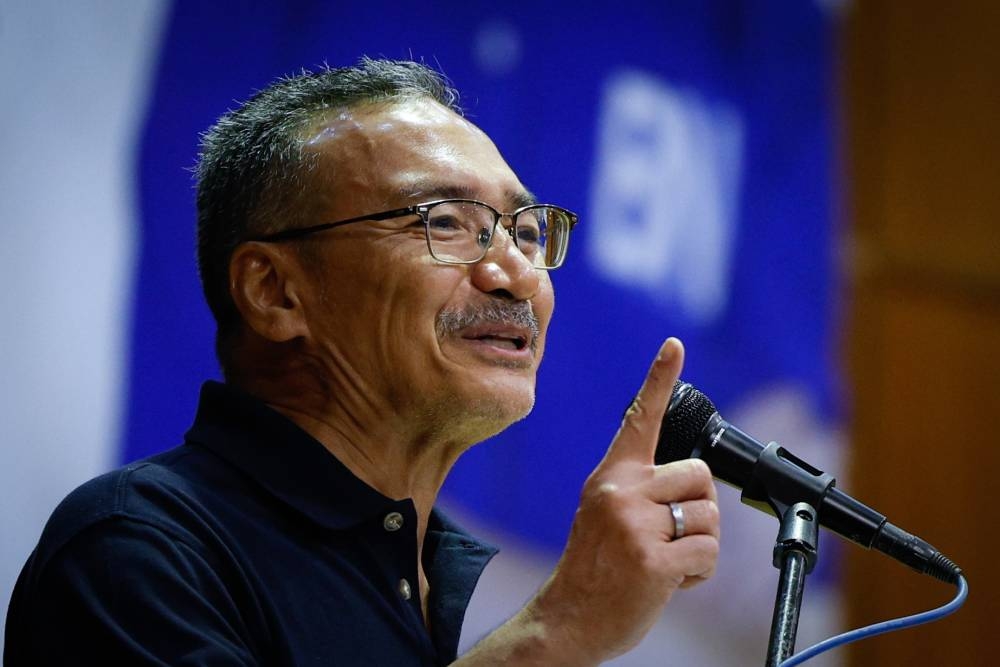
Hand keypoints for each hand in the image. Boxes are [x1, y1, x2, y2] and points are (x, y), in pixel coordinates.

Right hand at [531, 338, 719, 663]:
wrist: (569, 618)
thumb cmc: (595, 567)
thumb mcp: (605, 512)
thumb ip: (640, 488)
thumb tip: (692, 478)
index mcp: (610, 476)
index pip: (639, 417)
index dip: (659, 378)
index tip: (674, 344)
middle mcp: (620, 492)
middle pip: (699, 477)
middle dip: (697, 510)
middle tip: (665, 537)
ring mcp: (635, 525)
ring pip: (710, 517)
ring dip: (699, 545)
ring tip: (663, 561)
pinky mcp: (652, 561)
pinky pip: (707, 553)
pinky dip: (698, 573)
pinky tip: (669, 582)